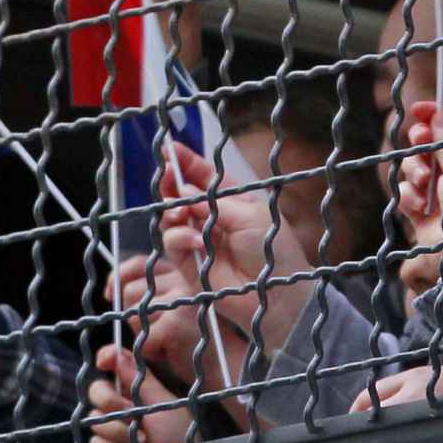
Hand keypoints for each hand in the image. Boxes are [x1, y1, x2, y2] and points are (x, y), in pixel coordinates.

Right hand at [85, 344, 200, 442]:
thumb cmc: (179, 436)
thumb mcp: (162, 402)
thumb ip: (139, 378)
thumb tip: (119, 352)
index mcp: (137, 390)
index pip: (114, 366)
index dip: (107, 359)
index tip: (105, 361)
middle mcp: (122, 406)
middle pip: (96, 390)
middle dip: (108, 400)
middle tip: (127, 411)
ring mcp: (113, 429)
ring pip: (94, 419)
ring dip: (118, 431)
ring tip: (142, 441)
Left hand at [107, 251, 250, 412]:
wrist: (227, 365)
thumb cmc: (196, 337)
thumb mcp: (173, 307)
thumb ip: (147, 294)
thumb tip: (110, 289)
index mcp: (183, 271)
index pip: (140, 264)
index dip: (119, 276)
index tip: (110, 292)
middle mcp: (183, 279)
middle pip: (130, 291)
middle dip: (134, 314)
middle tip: (157, 329)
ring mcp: (180, 300)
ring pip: (134, 314)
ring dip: (143, 333)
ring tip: (168, 340)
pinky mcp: (175, 323)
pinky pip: (144, 337)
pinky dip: (151, 351)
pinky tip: (170, 352)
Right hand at [156, 143, 314, 353]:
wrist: (276, 293)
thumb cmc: (273, 250)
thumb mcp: (249, 214)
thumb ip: (213, 201)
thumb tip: (183, 192)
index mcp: (232, 201)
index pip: (205, 178)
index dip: (187, 163)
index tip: (170, 149)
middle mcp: (213, 219)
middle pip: (182, 196)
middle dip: (171, 185)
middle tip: (166, 176)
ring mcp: (200, 241)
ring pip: (171, 218)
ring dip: (172, 211)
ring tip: (180, 212)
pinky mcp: (190, 264)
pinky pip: (173, 244)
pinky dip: (179, 237)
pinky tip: (194, 240)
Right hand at [394, 101, 442, 302]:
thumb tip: (439, 113)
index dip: (437, 117)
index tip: (419, 109)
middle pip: (431, 145)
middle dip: (421, 144)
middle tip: (418, 142)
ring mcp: (440, 196)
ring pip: (415, 167)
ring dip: (413, 171)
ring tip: (421, 185)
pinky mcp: (422, 214)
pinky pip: (406, 192)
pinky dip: (408, 196)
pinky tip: (416, 206)